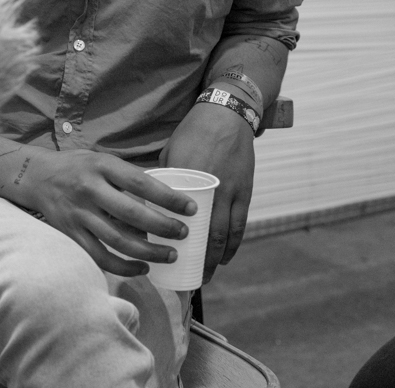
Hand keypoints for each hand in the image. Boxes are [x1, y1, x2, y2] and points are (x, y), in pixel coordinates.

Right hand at [15, 149, 195, 276]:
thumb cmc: (78, 168)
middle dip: (163, 227)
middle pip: (133, 214)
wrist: (35, 177)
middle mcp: (89, 189)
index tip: (191, 209)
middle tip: (183, 234)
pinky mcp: (71, 233)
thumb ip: (128, 177)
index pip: (141, 183)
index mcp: (101, 166)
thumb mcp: (102, 161)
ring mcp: (78, 214)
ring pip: (119, 240)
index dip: (169, 198)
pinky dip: (124, 266)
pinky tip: (143, 268)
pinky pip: (100, 256)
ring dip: (149, 251)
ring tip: (170, 255)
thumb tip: (169, 197)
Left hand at [160, 101, 255, 281]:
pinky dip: (235, 243)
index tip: (167, 260)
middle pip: (209, 234)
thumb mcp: (171, 153)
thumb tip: (149, 200)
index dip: (177, 243)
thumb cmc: (192, 133)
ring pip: (227, 233)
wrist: (225, 115)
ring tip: (209, 273)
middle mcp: (212, 190)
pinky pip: (241, 223)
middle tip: (193, 278)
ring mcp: (232, 192)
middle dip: (202, 260)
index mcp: (188, 180)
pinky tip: (227, 256)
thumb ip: (164, 178)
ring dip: (220, 257)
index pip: (181, 218)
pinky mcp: (245, 191)